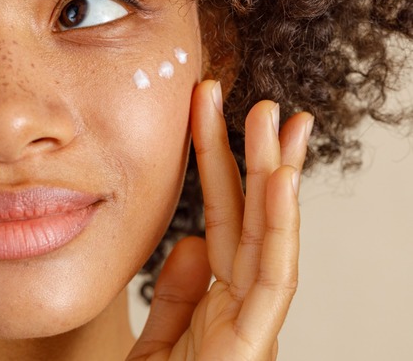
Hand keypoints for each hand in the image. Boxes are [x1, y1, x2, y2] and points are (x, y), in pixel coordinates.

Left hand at [127, 80, 313, 360]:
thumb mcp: (159, 344)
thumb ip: (178, 297)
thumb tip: (193, 243)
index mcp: (219, 303)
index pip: (223, 222)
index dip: (219, 168)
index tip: (212, 115)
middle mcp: (243, 309)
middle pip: (251, 221)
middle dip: (256, 159)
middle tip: (260, 103)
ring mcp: (253, 327)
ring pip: (271, 240)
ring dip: (277, 178)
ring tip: (280, 123)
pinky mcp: (252, 347)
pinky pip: (271, 281)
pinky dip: (279, 229)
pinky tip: (280, 182)